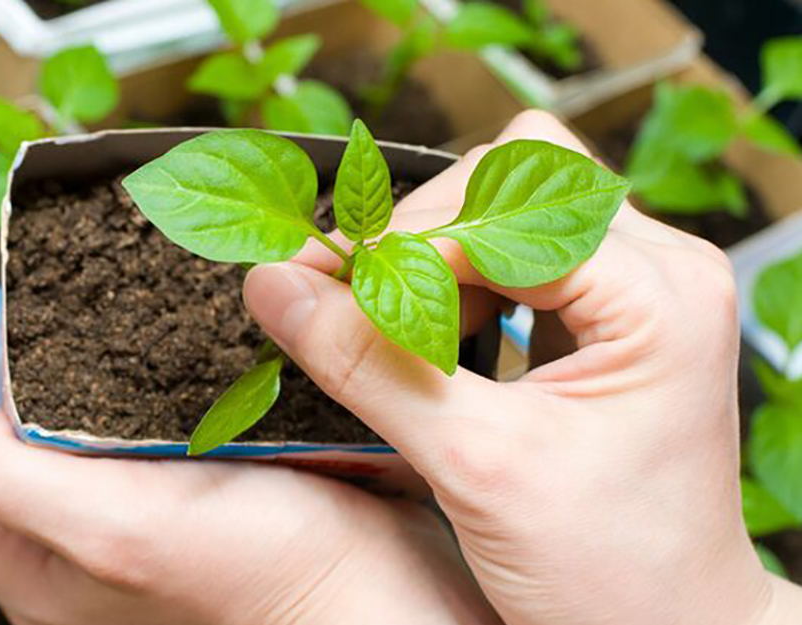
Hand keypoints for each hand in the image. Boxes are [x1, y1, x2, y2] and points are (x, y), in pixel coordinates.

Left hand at [0, 309, 502, 624]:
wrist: (376, 588)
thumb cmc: (261, 574)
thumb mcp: (114, 533)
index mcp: (40, 562)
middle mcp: (82, 541)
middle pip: (8, 438)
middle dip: (19, 361)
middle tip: (51, 301)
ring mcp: (139, 513)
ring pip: (75, 424)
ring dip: (81, 361)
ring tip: (105, 309)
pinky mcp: (192, 489)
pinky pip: (139, 424)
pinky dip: (140, 377)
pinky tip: (169, 343)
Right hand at [245, 110, 801, 624]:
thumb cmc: (612, 569)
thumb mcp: (476, 466)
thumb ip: (370, 367)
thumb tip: (276, 287)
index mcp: (656, 294)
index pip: (499, 211)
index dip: (398, 241)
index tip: (315, 280)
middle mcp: (658, 270)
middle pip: (508, 184)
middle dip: (417, 237)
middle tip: (348, 299)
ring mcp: (636, 289)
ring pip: (505, 212)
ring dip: (432, 261)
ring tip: (392, 329)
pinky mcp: (607, 316)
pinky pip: (514, 258)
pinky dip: (454, 286)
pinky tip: (432, 339)